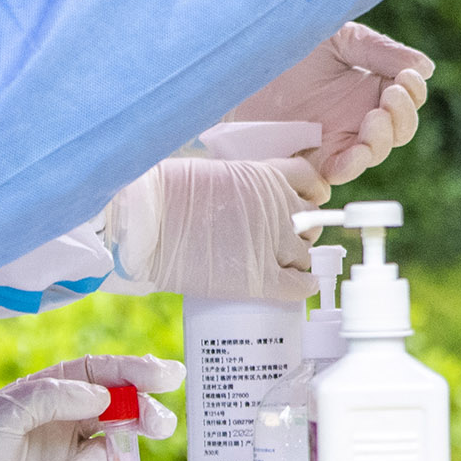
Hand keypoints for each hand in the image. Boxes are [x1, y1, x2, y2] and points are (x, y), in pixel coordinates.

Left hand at [0, 355, 186, 460]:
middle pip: (118, 413)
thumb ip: (52, 397)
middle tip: (157, 425)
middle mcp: (59, 426)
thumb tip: (102, 395)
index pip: (97, 375)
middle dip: (142, 416)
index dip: (133, 372)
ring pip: (109, 455)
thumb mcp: (0, 415)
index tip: (168, 375)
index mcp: (43, 396)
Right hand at [142, 158, 317, 297]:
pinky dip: (303, 288)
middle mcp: (279, 207)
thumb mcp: (217, 173)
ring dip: (295, 261)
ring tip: (276, 266)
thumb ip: (243, 187)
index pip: (313, 183)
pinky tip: (299, 287)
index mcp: (268, 176)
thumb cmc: (167, 194)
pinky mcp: (260, 278)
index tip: (302, 206)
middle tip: (281, 241)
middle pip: (311, 223)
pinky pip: (300, 286)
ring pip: (305, 256)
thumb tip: (247, 205)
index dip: (310, 197)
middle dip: (300, 232)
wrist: (147, 221)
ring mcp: (272, 243)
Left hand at [229, 22, 431, 190]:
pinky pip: (338, 174)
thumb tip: (424, 68)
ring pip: (374, 153)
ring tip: (373, 119)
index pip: (405, 100)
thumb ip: (380, 52)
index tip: (404, 80)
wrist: (238, 65)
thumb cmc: (285, 49)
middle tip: (389, 97)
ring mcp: (335, 140)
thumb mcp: (338, 40)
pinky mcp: (310, 159)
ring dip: (381, 141)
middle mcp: (355, 117)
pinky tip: (348, 157)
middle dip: (402, 117)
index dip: (412, 94)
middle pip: (398, 131)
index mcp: (366, 87)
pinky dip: (349, 169)